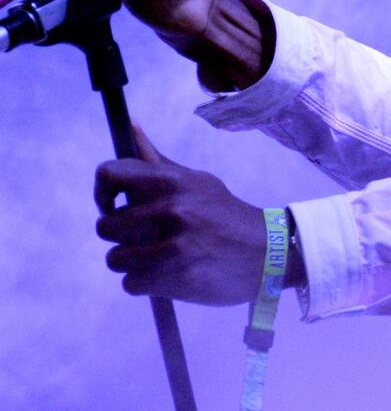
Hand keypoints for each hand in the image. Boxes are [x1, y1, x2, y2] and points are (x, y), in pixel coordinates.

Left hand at [95, 125, 264, 304]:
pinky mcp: (174, 277)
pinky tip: (170, 275)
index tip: (113, 207)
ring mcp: (171, 245)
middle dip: (121, 237)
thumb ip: (158, 163)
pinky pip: (131, 283)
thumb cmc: (227, 216)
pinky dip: (147, 283)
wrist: (268, 254)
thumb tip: (131, 127)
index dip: (102, 193)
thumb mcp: (198, 182)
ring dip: (133, 263)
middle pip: (106, 227)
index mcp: (171, 181)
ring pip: (115, 258)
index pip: (109, 174)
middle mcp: (169, 209)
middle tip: (147, 238)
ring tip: (160, 259)